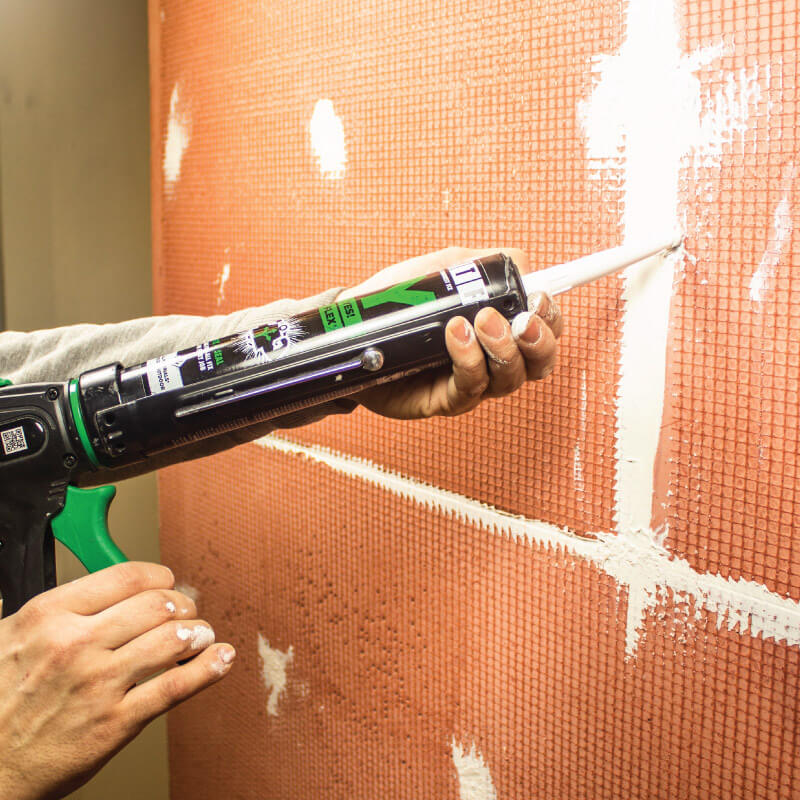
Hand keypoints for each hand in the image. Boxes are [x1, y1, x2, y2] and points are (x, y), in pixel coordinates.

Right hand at [0, 563, 234, 799]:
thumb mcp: (10, 638)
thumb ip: (57, 611)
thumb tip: (105, 592)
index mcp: (50, 615)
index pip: (127, 577)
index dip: (159, 577)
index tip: (166, 582)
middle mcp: (77, 644)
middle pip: (158, 604)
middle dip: (183, 603)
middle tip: (186, 610)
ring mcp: (99, 683)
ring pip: (173, 639)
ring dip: (199, 632)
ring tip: (202, 634)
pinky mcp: (116, 723)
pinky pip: (176, 687)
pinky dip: (208, 668)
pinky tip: (220, 658)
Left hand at [339, 247, 562, 418]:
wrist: (349, 330)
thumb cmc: (394, 302)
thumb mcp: (438, 269)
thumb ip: (478, 263)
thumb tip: (520, 261)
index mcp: (498, 328)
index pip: (544, 331)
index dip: (551, 320)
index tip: (540, 300)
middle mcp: (491, 360)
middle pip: (538, 363)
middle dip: (539, 342)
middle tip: (523, 320)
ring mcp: (470, 382)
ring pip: (509, 379)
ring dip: (502, 348)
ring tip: (480, 321)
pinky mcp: (445, 401)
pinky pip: (469, 388)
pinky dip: (468, 360)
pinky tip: (456, 336)